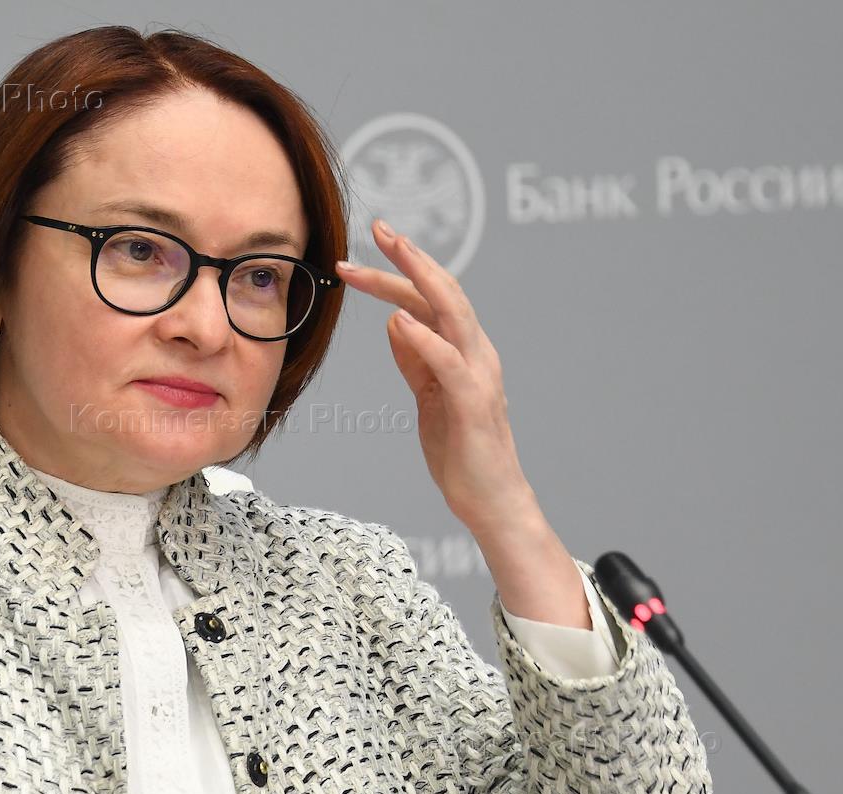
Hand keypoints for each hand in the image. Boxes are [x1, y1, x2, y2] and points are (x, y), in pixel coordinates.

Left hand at [336, 219, 538, 538]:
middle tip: (379, 228)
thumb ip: (415, 361)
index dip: (401, 271)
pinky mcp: (472, 404)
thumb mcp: (428, 397)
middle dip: (410, 258)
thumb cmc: (461, 450)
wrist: (491, 501)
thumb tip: (396, 323)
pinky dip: (424, 338)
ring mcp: (478, 376)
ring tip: (390, 254)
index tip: (366, 249)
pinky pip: (447, 363)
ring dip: (419, 281)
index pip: (431, 299)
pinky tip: (399, 320)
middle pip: (444, 292)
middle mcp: (477, 354)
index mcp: (465, 351)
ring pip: (453, 315)